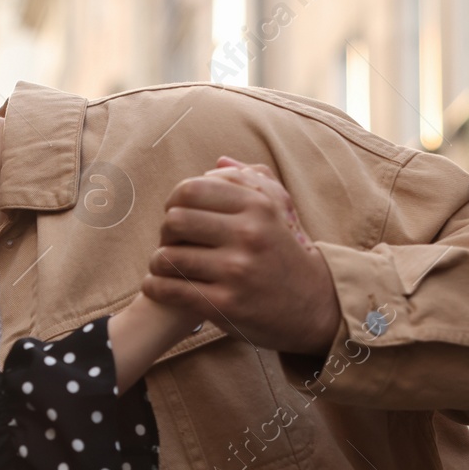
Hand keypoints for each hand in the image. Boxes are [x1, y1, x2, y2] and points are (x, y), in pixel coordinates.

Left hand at [142, 156, 341, 354]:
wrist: (313, 306)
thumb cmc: (285, 254)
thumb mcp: (280, 212)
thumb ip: (251, 181)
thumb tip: (217, 162)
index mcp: (257, 206)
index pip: (191, 189)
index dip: (174, 202)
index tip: (178, 215)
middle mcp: (248, 234)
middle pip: (175, 220)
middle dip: (165, 232)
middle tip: (171, 243)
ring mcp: (236, 270)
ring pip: (167, 257)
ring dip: (158, 262)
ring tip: (165, 266)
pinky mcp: (225, 303)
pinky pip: (170, 289)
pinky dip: (156, 286)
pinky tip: (159, 285)